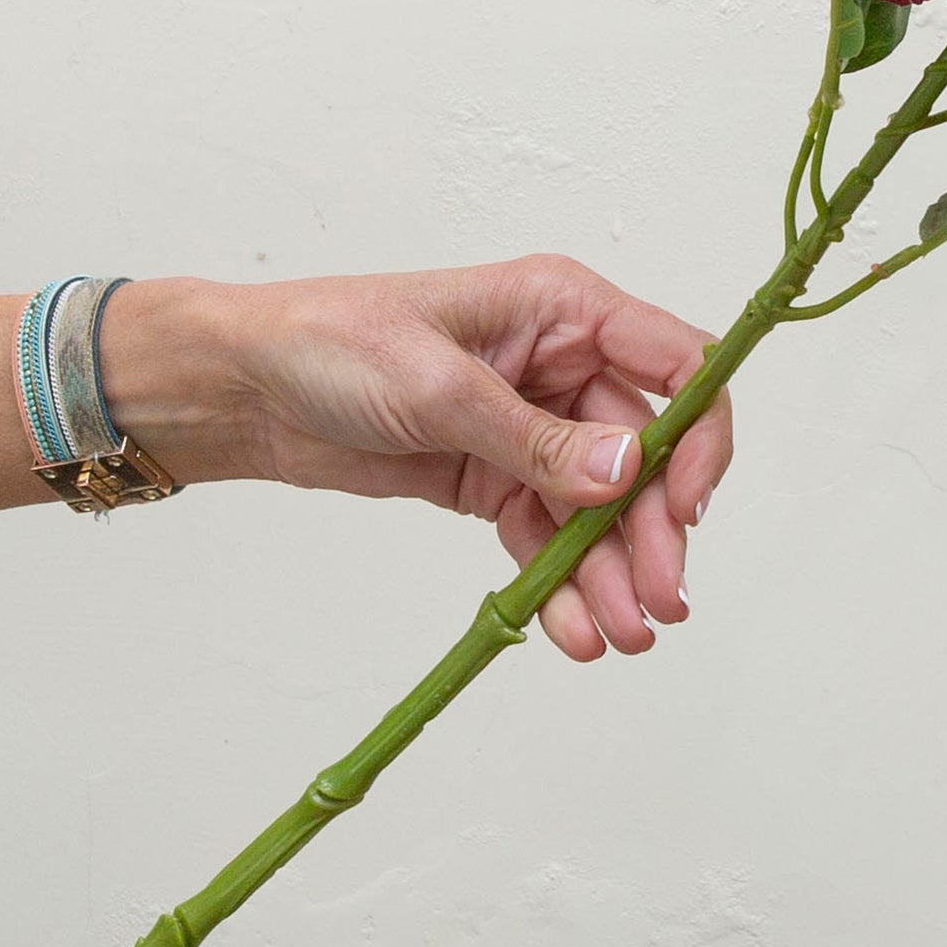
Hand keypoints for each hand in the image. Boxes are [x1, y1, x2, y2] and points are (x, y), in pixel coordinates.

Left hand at [102, 258, 732, 662]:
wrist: (246, 389)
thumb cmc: (329, 344)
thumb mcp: (436, 385)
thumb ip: (535, 436)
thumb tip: (627, 471)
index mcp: (564, 309)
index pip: (678, 365)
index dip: (700, 436)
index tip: (688, 508)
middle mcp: (562, 366)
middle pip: (648, 455)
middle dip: (654, 532)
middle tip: (657, 604)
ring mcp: (532, 428)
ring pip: (601, 509)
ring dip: (614, 572)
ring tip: (620, 636)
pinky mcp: (496, 479)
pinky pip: (548, 536)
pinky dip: (563, 584)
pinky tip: (573, 630)